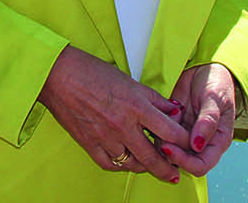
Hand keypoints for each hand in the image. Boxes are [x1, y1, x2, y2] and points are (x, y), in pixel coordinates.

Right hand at [37, 46, 189, 182]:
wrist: (58, 75)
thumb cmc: (92, 72)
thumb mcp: (130, 81)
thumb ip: (154, 99)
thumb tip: (174, 111)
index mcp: (136, 106)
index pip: (169, 132)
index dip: (183, 141)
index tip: (188, 145)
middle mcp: (122, 125)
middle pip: (153, 156)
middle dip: (168, 168)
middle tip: (176, 174)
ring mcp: (104, 137)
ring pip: (132, 164)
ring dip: (145, 167)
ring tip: (152, 167)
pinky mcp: (89, 143)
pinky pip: (109, 163)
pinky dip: (120, 165)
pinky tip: (127, 163)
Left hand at [160, 63, 236, 176]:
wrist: (206, 68)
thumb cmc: (217, 83)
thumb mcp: (216, 99)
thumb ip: (208, 122)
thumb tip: (198, 145)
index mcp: (218, 142)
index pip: (200, 165)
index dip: (184, 162)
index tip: (168, 148)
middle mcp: (202, 143)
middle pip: (182, 162)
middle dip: (168, 152)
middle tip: (157, 134)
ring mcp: (187, 135)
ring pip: (169, 150)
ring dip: (160, 139)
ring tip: (161, 119)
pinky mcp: (175, 126)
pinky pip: (162, 134)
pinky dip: (157, 128)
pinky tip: (160, 113)